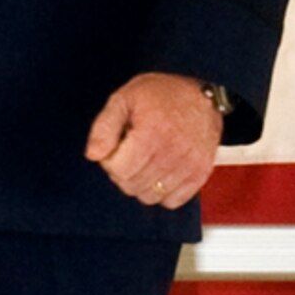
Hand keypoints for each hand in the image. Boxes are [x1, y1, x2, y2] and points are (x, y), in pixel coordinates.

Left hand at [86, 71, 222, 208]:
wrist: (199, 94)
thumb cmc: (161, 93)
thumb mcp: (123, 99)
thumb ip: (103, 128)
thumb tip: (93, 155)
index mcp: (151, 133)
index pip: (119, 170)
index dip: (108, 161)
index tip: (112, 148)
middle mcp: (173, 153)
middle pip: (132, 186)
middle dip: (121, 173)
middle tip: (126, 154)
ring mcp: (189, 166)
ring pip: (151, 197)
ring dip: (140, 183)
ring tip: (142, 161)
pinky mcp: (200, 175)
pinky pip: (173, 202)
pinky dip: (161, 192)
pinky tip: (158, 171)